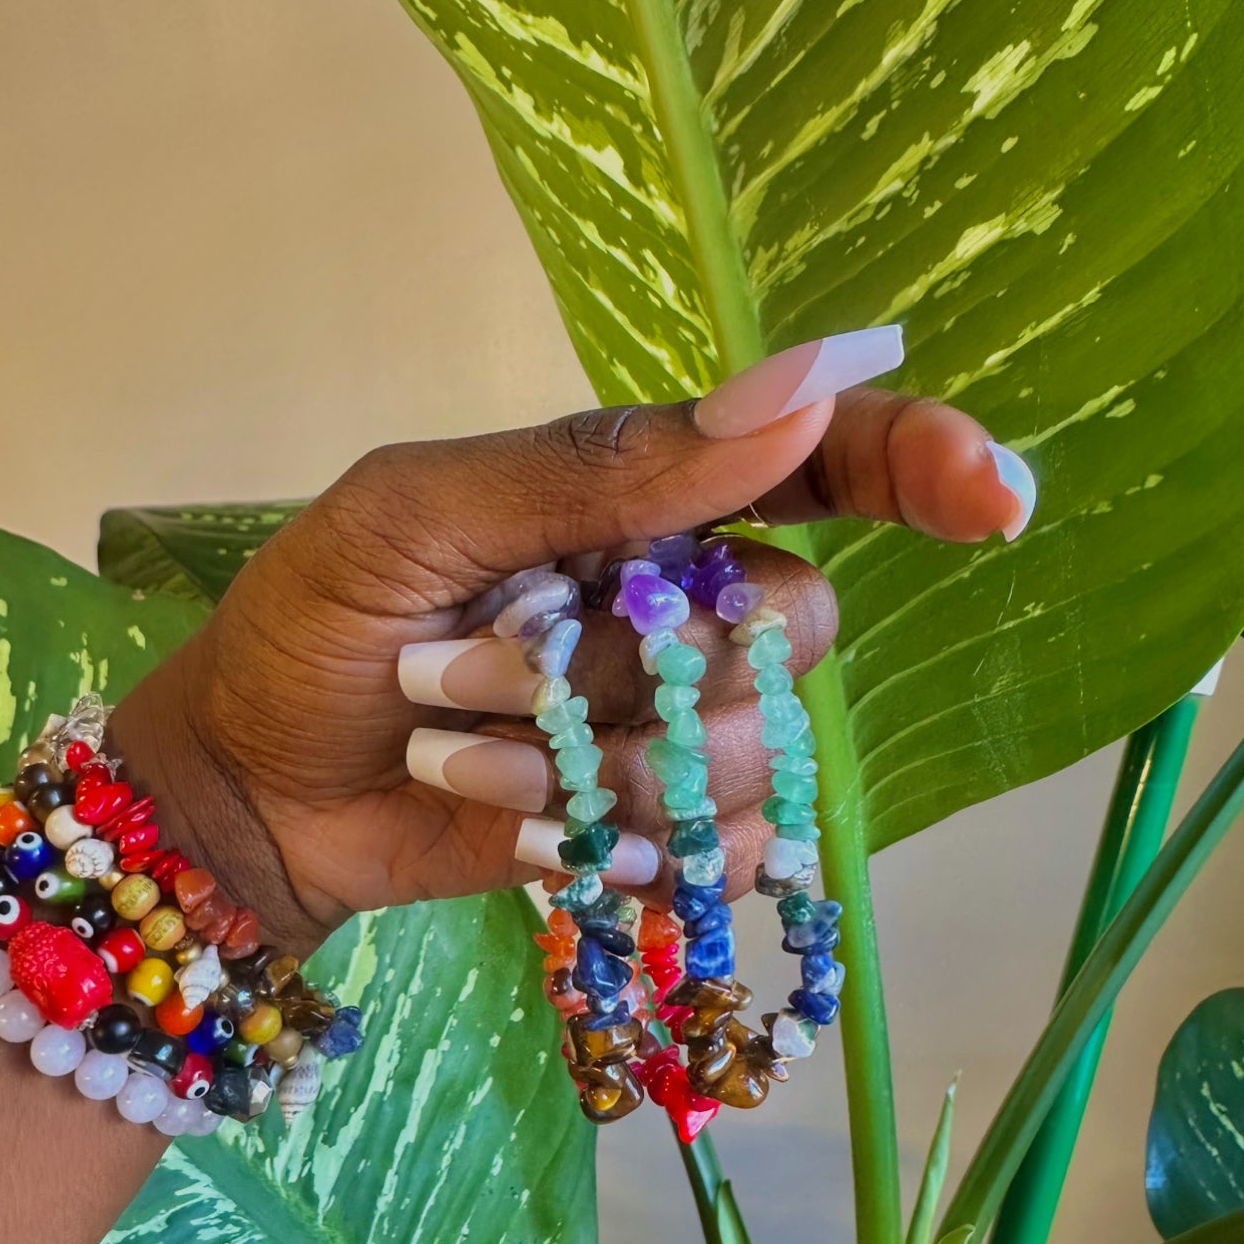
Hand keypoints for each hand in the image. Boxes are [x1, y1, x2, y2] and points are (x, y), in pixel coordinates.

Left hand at [112, 338, 1032, 957]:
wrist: (253, 793)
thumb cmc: (315, 629)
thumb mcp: (420, 513)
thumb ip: (603, 468)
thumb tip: (795, 394)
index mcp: (638, 498)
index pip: (820, 462)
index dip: (919, 464)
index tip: (991, 496)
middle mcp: (681, 603)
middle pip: (795, 628)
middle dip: (633, 665)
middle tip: (468, 668)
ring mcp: (672, 723)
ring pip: (751, 751)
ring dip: (592, 764)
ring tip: (462, 753)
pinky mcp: (656, 828)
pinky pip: (724, 849)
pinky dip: (621, 845)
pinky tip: (521, 827)